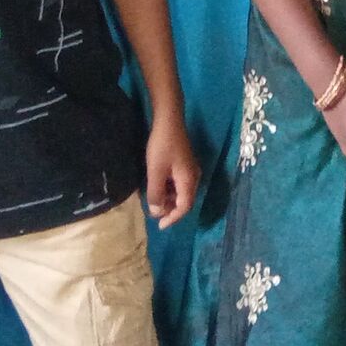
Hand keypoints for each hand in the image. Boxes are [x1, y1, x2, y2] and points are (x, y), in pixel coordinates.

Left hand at [144, 113, 201, 227]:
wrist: (168, 120)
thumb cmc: (162, 146)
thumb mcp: (155, 171)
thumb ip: (156, 193)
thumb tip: (156, 212)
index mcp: (188, 180)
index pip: (184, 206)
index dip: (173, 218)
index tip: (159, 225)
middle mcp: (193, 177)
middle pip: (183, 200)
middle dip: (169, 209)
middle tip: (152, 211)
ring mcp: (189, 170)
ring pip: (180, 192)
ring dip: (167, 198)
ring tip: (152, 199)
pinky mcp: (184, 164)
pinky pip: (178, 183)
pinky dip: (167, 189)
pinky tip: (156, 185)